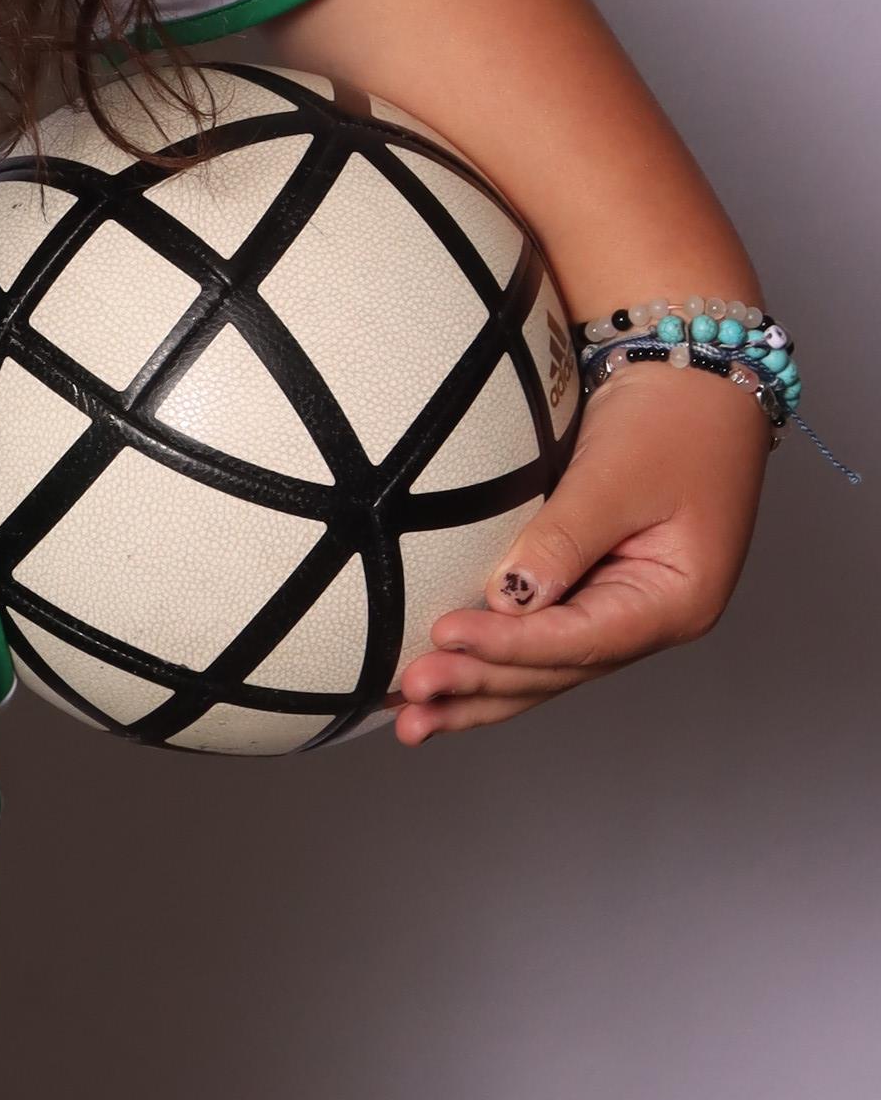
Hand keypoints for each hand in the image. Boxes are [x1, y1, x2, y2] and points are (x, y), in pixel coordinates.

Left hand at [388, 363, 765, 743]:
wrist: (691, 378)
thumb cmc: (671, 419)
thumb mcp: (617, 474)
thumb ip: (563, 539)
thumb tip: (507, 598)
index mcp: (676, 601)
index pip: (579, 639)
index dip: (508, 645)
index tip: (443, 637)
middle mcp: (651, 620)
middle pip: (557, 671)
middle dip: (480, 689)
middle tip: (409, 700)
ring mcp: (622, 610)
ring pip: (543, 670)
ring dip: (477, 694)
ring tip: (411, 721)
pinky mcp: (592, 592)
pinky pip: (538, 639)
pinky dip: (492, 661)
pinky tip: (443, 684)